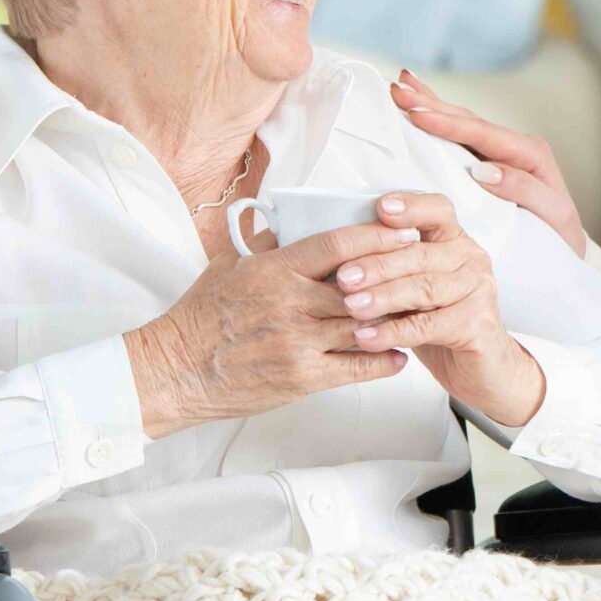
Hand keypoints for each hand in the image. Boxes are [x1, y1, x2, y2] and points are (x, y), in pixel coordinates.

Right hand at [125, 221, 421, 438]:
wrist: (175, 372)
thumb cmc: (199, 318)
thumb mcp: (228, 268)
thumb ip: (266, 247)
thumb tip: (291, 223)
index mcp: (274, 270)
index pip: (337, 244)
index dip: (376, 237)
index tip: (404, 232)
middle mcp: (290, 304)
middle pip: (360, 286)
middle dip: (396, 277)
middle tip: (425, 269)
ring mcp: (298, 342)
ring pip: (365, 326)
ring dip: (396, 319)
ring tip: (419, 312)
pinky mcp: (302, 378)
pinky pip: (356, 367)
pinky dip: (384, 361)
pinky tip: (399, 354)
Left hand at [336, 190, 546, 427]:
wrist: (481, 368)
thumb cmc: (441, 322)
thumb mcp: (413, 288)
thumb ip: (391, 268)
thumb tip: (338, 257)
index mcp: (454, 242)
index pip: (437, 211)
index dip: (411, 207)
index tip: (381, 208)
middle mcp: (471, 260)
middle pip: (421, 254)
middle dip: (377, 264)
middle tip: (344, 277)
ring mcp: (479, 291)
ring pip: (424, 289)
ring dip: (383, 297)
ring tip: (350, 307)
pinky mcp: (479, 324)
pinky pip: (429, 325)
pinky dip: (394, 332)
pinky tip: (368, 337)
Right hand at [390, 68, 585, 256]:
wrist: (563, 245)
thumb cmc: (558, 232)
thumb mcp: (552, 213)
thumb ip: (522, 189)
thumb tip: (484, 170)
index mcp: (529, 153)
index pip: (483, 134)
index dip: (449, 124)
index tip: (418, 115)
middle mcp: (512, 145)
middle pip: (467, 120)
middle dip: (431, 103)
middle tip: (398, 89)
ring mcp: (498, 151)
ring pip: (460, 122)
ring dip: (430, 103)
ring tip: (401, 84)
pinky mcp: (486, 160)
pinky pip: (458, 136)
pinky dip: (437, 118)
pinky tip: (419, 103)